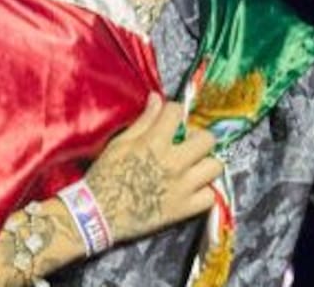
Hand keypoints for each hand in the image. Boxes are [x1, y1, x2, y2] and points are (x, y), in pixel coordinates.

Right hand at [84, 93, 222, 242]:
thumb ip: (144, 121)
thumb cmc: (105, 176)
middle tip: (186, 144)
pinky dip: (204, 193)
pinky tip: (193, 190)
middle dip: (197, 137)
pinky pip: (210, 197)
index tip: (170, 118)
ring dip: (205, 164)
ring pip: (215, 166)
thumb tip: (157, 99)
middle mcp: (173, 163)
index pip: (177, 113)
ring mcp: (182, 187)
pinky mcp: (183, 209)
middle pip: (206, 139)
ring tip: (193, 167)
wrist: (98, 214)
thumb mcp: (120, 143)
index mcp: (155, 143)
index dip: (174, 111)